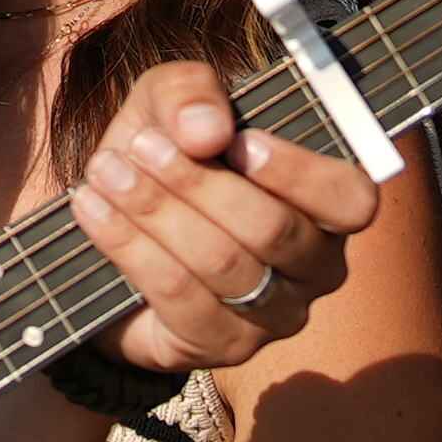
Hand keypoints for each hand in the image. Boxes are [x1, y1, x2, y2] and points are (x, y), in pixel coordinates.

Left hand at [71, 66, 381, 380]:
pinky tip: (91, 210)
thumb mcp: (170, 105)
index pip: (350, 199)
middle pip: (272, 229)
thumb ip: (190, 94)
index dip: (298, 173)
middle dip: (198, 183)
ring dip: (156, 211)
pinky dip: (129, 246)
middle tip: (141, 147)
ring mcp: (275, 316)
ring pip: (222, 263)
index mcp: (330, 206)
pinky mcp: (222, 347)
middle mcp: (317, 268)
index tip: (236, 141)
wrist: (114, 231)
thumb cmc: (167, 158)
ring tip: (106, 172)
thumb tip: (206, 128)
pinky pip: (178, 294)